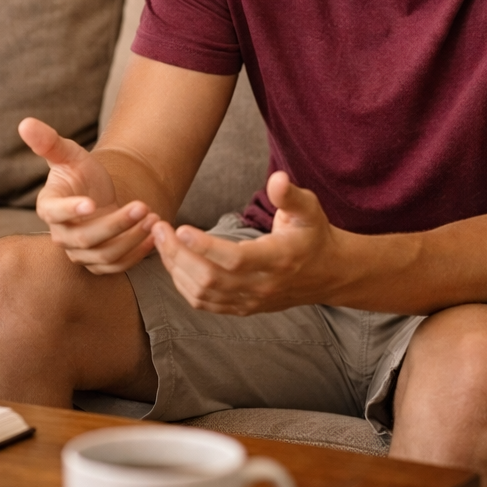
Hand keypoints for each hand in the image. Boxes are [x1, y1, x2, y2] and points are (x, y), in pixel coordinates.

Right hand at [21, 117, 161, 274]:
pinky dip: (137, 253)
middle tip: (142, 205)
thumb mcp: (69, 154)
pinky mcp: (100, 262)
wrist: (100, 194)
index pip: (55, 213)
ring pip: (104, 254)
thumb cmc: (81, 172)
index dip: (71, 210)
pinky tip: (153, 236)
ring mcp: (80, 253)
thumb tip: (25, 123)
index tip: (91, 203)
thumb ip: (48, 142)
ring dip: (131, 238)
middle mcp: (61, 235)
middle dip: (116, 223)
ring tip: (152, 217)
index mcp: (49, 207)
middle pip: (86, 238)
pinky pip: (117, 265)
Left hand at [152, 171, 341, 314]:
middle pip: (211, 278)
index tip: (181, 228)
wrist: (327, 274)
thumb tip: (276, 178)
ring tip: (160, 240)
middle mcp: (263, 285)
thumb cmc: (313, 234)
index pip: (236, 260)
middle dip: (178, 254)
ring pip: (202, 294)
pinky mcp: (242, 308)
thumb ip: (290, 195)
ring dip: (175, 268)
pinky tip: (173, 261)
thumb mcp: (309, 209)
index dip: (205, 247)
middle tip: (159, 228)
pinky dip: (183, 285)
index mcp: (278, 259)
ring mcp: (251, 301)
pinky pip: (205, 304)